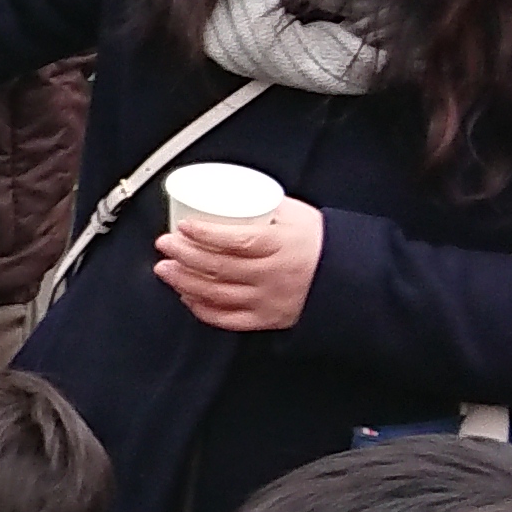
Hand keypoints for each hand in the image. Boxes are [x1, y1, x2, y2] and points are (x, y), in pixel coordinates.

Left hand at [151, 199, 327, 332]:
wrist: (347, 277)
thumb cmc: (321, 243)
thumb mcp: (296, 215)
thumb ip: (263, 204)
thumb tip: (228, 193)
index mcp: (280, 246)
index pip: (237, 240)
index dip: (205, 234)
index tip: (184, 226)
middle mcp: (272, 275)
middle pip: (219, 267)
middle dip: (184, 255)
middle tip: (165, 244)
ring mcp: (267, 300)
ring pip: (217, 293)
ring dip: (184, 281)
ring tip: (165, 268)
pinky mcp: (266, 319)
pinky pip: (227, 318)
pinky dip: (202, 308)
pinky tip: (187, 295)